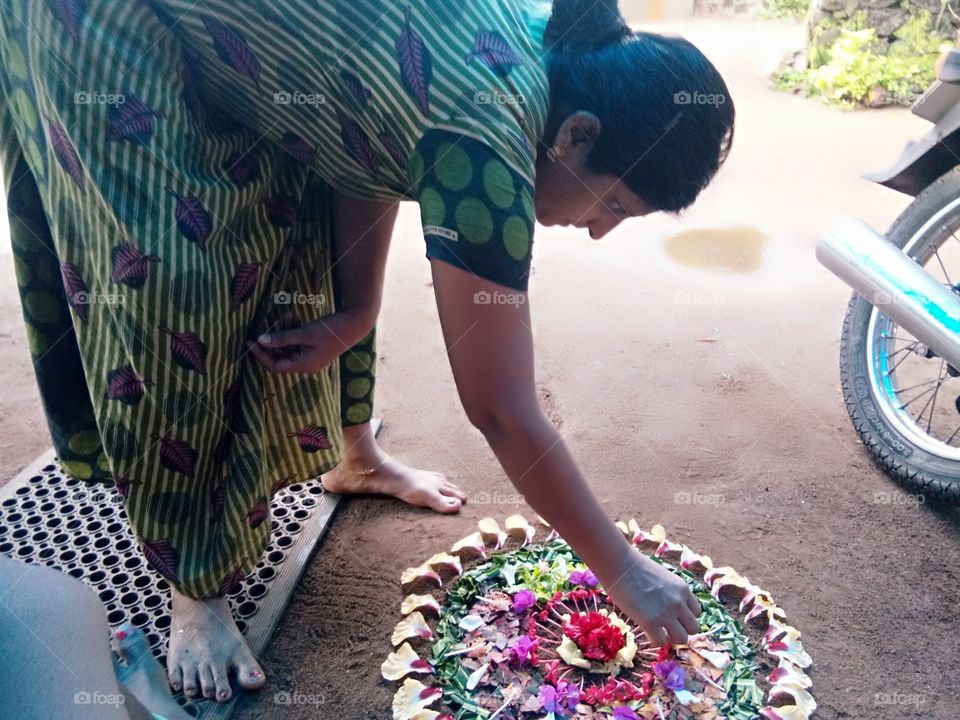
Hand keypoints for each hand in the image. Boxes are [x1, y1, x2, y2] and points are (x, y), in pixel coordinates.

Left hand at [247, 309, 369, 373]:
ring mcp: (312, 357)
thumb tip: (261, 341)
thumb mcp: (304, 333)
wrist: (355, 323)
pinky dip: (293, 331)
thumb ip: (282, 338)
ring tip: (286, 317)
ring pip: (289, 348)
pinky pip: (298, 342)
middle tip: (262, 328)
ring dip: (284, 333)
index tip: (250, 341)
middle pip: (281, 357)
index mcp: (304, 365)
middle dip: (273, 342)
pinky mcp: (315, 348)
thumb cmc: (331, 329)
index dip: (261, 355)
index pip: (275, 366)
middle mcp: (307, 364)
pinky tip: (294, 318)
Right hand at [600, 546, 700, 646]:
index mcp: (683, 589)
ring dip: (671, 638)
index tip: (674, 616)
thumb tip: (667, 605)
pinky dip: (655, 640)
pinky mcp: (650, 622)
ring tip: (658, 631)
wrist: (620, 564)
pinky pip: (660, 642)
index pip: (697, 613)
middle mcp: (679, 603)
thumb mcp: (664, 577)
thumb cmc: (636, 566)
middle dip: (682, 629)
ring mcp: (666, 613)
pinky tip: (647, 632)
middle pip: (694, 629)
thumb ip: (671, 592)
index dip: (685, 617)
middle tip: (667, 627)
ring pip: (682, 639)